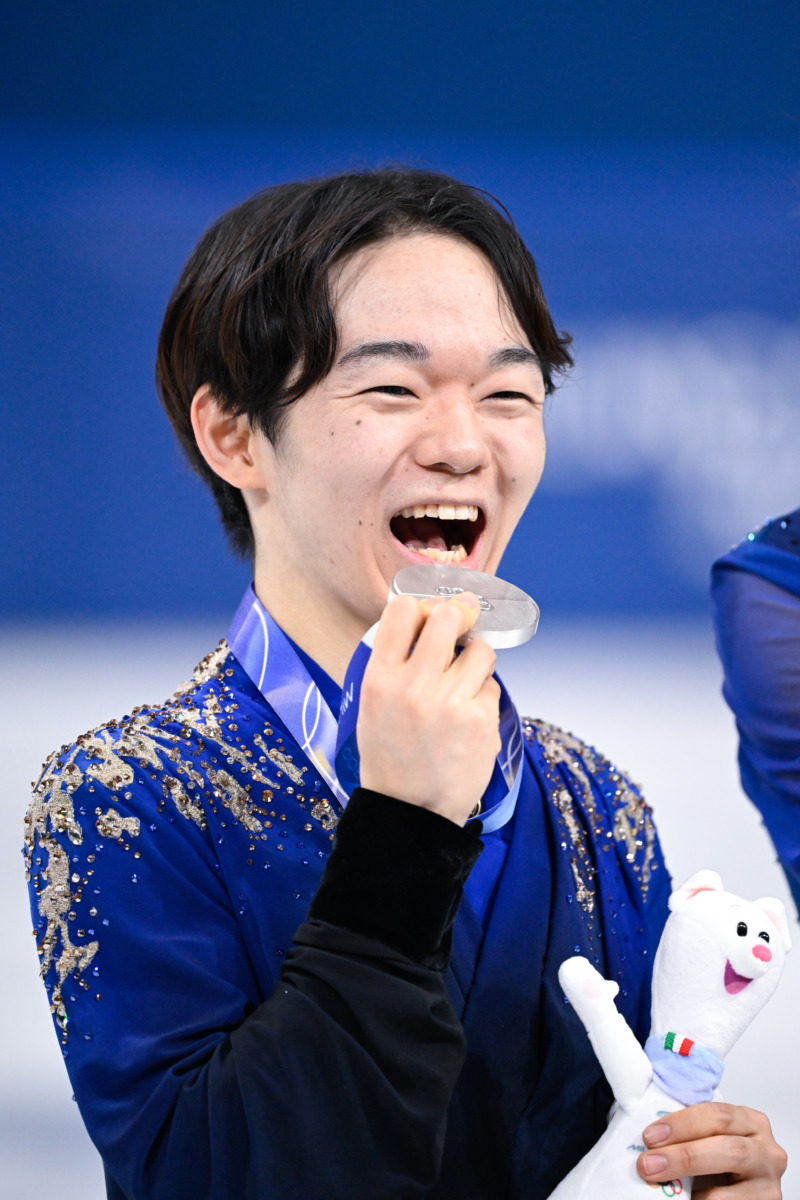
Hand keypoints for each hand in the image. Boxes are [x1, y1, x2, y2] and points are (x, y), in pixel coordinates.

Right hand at [357, 591, 500, 825]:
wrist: (409, 812)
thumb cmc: (390, 756)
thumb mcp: (372, 705)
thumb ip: (394, 662)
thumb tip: (427, 616)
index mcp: (380, 680)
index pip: (403, 610)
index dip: (419, 606)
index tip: (427, 615)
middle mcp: (415, 688)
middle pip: (448, 617)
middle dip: (457, 617)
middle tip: (458, 627)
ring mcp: (451, 705)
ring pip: (479, 650)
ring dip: (474, 659)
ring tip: (462, 681)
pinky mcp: (482, 722)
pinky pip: (491, 687)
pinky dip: (482, 696)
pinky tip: (467, 716)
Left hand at [637, 1102, 786, 1197]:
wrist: (734, 1191)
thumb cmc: (718, 1160)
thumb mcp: (708, 1139)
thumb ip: (689, 1134)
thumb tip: (646, 1140)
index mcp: (750, 1122)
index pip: (717, 1115)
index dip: (682, 1124)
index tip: (650, 1136)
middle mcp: (766, 1151)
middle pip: (728, 1149)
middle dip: (684, 1156)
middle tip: (648, 1164)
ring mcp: (768, 1184)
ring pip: (727, 1189)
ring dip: (690, 1187)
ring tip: (662, 1186)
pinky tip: (685, 1199)